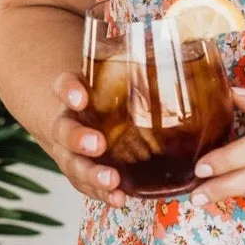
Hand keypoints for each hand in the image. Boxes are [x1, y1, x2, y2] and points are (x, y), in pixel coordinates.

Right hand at [49, 71, 126, 208]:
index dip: (69, 91)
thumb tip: (180, 45)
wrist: (81, 115)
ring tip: (112, 181)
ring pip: (74, 164)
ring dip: (92, 174)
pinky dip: (104, 194)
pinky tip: (121, 199)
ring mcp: (72, 151)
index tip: (79, 97)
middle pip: (65, 131)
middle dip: (79, 139)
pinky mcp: (83, 172)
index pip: (64, 86)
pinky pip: (88, 185)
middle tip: (97, 144)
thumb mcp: (115, 72)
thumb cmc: (107, 91)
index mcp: (74, 93)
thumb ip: (139, 60)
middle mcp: (68, 122)